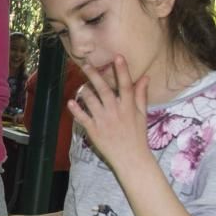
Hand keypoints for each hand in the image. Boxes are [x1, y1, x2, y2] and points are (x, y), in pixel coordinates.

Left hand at [67, 55, 150, 171]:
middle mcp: (116, 112)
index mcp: (129, 107)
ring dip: (84, 90)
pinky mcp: (94, 130)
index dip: (122, 71)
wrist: (131, 158)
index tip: (117, 57)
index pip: (125, 85)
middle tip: (85, 64)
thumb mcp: (142, 114)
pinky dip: (76, 110)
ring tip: (81, 84)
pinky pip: (83, 118)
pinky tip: (70, 102)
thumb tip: (145, 77)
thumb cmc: (137, 135)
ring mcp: (104, 121)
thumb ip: (141, 95)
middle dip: (95, 75)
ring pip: (91, 101)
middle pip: (104, 90)